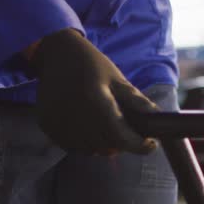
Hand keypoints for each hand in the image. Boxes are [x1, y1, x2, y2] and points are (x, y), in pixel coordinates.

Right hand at [31, 29, 159, 154]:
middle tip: (129, 131)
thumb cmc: (92, 65)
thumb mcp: (118, 79)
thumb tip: (157, 119)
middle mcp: (74, 114)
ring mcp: (57, 122)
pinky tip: (90, 126)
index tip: (150, 144)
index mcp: (95, 100)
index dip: (139, 145)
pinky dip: (86, 142)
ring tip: (108, 126)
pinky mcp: (47, 125)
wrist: (57, 54)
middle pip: (107, 146)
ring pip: (90, 150)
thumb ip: (137, 102)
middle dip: (123, 143)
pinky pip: (73, 146)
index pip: (121, 137)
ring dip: (104, 144)